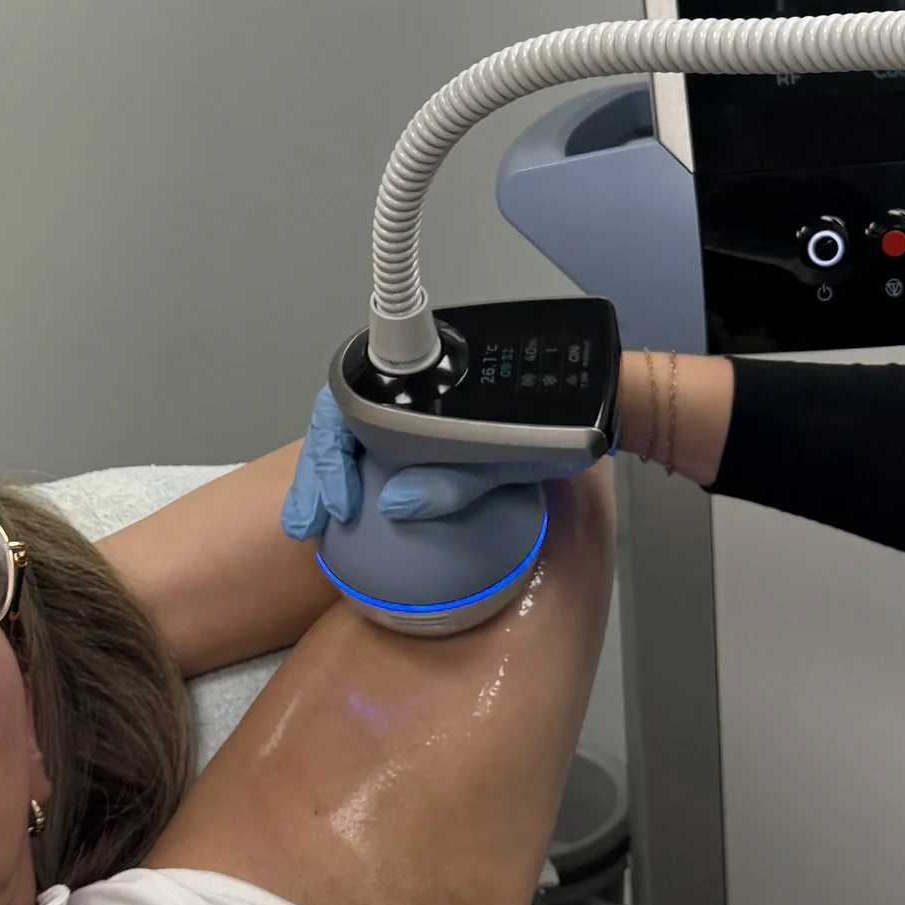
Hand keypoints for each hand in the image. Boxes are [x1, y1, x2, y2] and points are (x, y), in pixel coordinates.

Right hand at [277, 386, 589, 541]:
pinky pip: (378, 460)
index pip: (353, 398)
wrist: (596, 413)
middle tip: (308, 521)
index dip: (331, 446)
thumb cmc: (561, 421)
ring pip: (352, 441)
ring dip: (326, 482)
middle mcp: (414, 395)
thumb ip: (461, 475)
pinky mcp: (426, 447)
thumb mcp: (517, 453)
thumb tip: (398, 504)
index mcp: (430, 377)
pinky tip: (346, 524)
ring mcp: (417, 422)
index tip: (337, 498)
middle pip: (341, 421)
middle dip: (317, 472)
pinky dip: (356, 490)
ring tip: (309, 527)